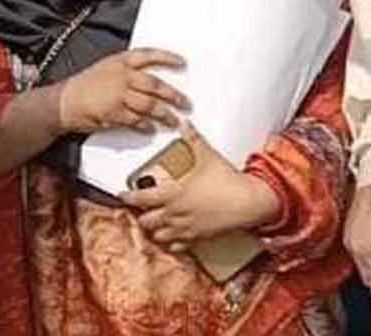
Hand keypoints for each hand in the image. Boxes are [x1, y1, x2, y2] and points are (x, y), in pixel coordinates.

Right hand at [56, 48, 188, 133]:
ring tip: (174, 120)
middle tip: (185, 102)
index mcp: (121, 62)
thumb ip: (128, 70)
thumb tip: (153, 79)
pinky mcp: (113, 113)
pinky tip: (151, 128)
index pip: (149, 55)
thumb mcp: (106, 68)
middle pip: (155, 85)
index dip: (167, 58)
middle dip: (174, 95)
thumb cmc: (85, 85)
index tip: (182, 62)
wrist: (62, 101)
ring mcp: (118, 95)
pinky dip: (146, 125)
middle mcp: (122, 76)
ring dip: (165, 114)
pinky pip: (135, 120)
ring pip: (149, 105)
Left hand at [122, 122, 280, 248]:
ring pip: (157, 236)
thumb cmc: (227, 180)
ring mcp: (184, 228)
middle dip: (142, 214)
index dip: (128, 196)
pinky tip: (175, 235)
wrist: (247, 201)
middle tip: (143, 208)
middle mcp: (174, 214)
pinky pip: (176, 247)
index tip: (122, 194)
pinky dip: (172, 242)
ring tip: (157, 222)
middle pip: (145, 221)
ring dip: (155, 230)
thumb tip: (184, 124)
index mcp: (172, 194)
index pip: (140, 198)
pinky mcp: (196, 238)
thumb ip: (192, 139)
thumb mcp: (208, 155)